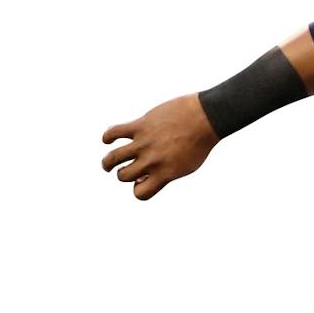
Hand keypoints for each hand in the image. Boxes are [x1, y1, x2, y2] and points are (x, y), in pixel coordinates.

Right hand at [101, 94, 217, 199]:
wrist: (206, 118)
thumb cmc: (198, 143)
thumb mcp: (186, 166)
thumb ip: (165, 173)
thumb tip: (142, 177)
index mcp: (165, 173)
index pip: (140, 194)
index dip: (138, 190)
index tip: (142, 181)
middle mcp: (153, 160)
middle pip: (124, 176)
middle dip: (123, 175)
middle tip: (126, 169)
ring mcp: (145, 142)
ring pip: (114, 158)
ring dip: (107, 163)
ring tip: (108, 164)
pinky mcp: (140, 125)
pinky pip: (115, 132)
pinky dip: (107, 136)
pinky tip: (107, 140)